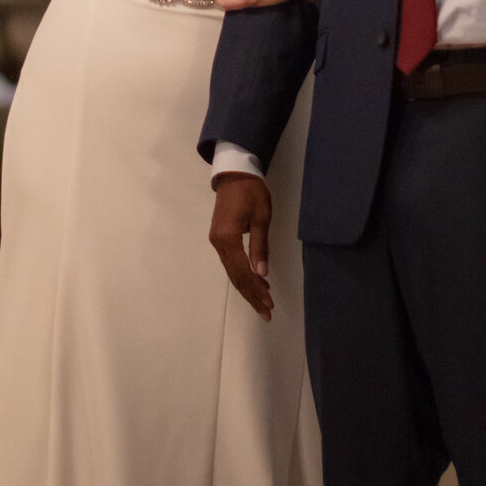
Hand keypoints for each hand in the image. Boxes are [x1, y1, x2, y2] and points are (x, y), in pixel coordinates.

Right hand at [210, 174, 274, 320]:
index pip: (242, 272)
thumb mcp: (261, 218)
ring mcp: (217, 241)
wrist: (235, 173)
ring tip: (264, 300)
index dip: (255, 290)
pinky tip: (257, 280)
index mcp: (227, 239)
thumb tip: (261, 273)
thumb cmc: (251, 192)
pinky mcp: (221, 238)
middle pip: (235, 276)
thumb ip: (260, 247)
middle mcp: (218, 243)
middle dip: (251, 295)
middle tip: (267, 311)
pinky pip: (232, 262)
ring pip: (233, 271)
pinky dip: (244, 274)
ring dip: (248, 287)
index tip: (268, 304)